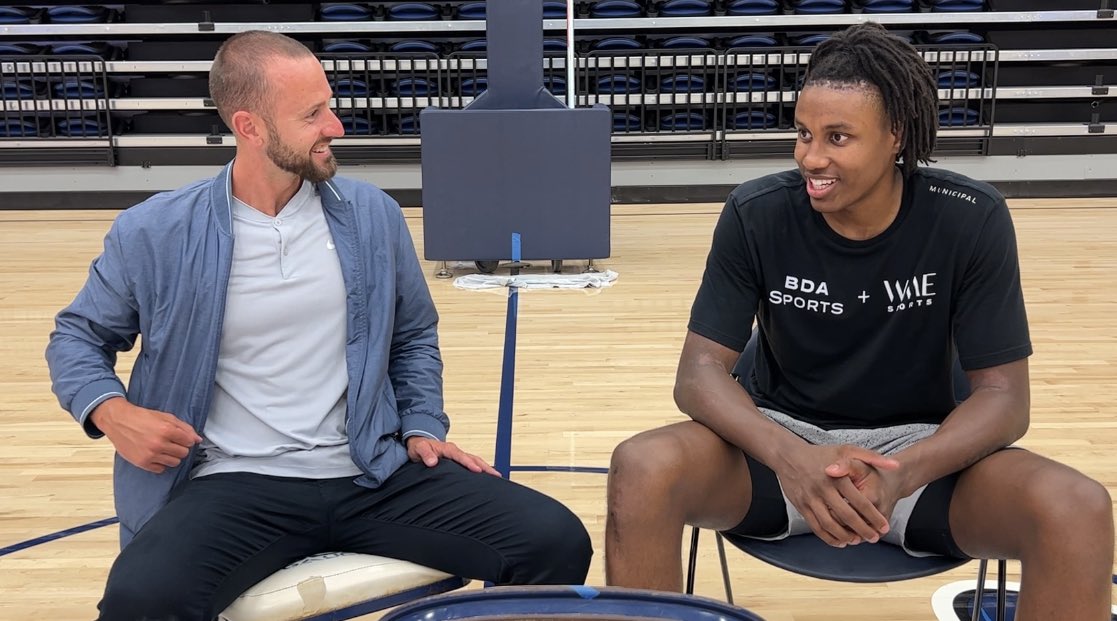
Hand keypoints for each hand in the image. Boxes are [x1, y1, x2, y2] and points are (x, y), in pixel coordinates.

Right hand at [90, 397, 202, 473]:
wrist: (118, 421)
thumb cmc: (142, 418)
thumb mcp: (165, 417)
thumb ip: (184, 427)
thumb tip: (198, 439)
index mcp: (166, 430)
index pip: (189, 442)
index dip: (186, 439)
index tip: (181, 438)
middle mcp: (159, 443)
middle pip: (183, 453)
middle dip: (180, 448)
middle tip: (171, 442)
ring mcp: (150, 455)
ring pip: (174, 463)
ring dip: (172, 456)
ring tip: (163, 448)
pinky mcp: (142, 463)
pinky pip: (161, 469)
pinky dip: (160, 463)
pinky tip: (155, 454)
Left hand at [405, 436, 501, 476]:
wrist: (419, 444)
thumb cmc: (419, 447)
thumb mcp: (418, 449)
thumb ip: (425, 454)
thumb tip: (433, 462)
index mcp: (448, 448)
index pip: (461, 456)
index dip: (469, 463)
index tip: (477, 470)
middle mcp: (456, 451)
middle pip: (474, 458)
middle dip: (485, 466)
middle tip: (496, 475)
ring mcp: (458, 456)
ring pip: (475, 461)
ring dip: (485, 468)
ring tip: (496, 477)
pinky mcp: (458, 461)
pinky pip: (472, 464)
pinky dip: (480, 469)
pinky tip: (485, 477)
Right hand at [773, 444, 898, 546]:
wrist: (788, 456)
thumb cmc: (821, 454)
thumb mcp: (847, 449)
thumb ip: (872, 457)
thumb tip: (894, 465)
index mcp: (837, 477)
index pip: (860, 502)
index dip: (874, 517)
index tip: (884, 527)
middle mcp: (823, 489)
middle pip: (846, 516)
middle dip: (863, 530)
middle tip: (873, 538)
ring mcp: (810, 499)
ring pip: (830, 525)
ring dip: (845, 536)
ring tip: (857, 541)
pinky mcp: (801, 506)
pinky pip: (816, 527)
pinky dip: (828, 537)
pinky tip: (839, 541)